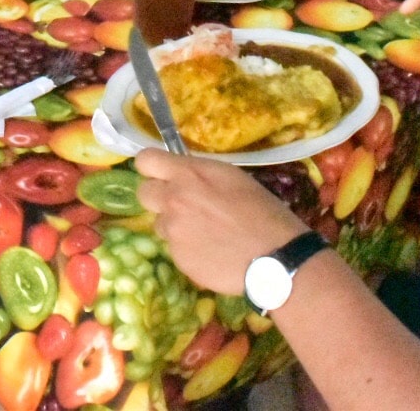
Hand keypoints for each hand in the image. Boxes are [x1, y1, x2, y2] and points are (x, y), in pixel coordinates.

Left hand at [135, 149, 310, 294]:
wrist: (276, 258)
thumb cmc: (263, 212)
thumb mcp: (232, 178)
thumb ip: (199, 174)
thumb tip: (182, 174)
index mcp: (188, 175)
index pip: (146, 160)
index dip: (152, 166)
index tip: (163, 173)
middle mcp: (173, 200)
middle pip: (143, 192)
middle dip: (159, 196)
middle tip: (182, 204)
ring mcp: (173, 231)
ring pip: (160, 223)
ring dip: (175, 225)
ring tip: (206, 233)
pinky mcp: (178, 258)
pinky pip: (174, 247)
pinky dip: (188, 248)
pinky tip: (212, 251)